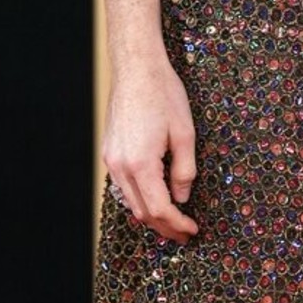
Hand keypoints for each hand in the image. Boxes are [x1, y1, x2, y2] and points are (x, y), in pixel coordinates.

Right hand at [102, 56, 197, 242]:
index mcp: (141, 164)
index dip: (177, 224)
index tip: (192, 230)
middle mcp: (120, 167)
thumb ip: (185, 169)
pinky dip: (139, 198)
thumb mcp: (185, 132)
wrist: (136, 68)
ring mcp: (111, 160)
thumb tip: (183, 197)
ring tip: (172, 220)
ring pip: (130, 202)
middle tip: (184, 233)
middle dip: (164, 226)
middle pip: (142, 212)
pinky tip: (154, 196)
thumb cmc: (164, 94)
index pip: (160, 209)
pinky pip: (123, 186)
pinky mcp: (109, 152)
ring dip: (151, 214)